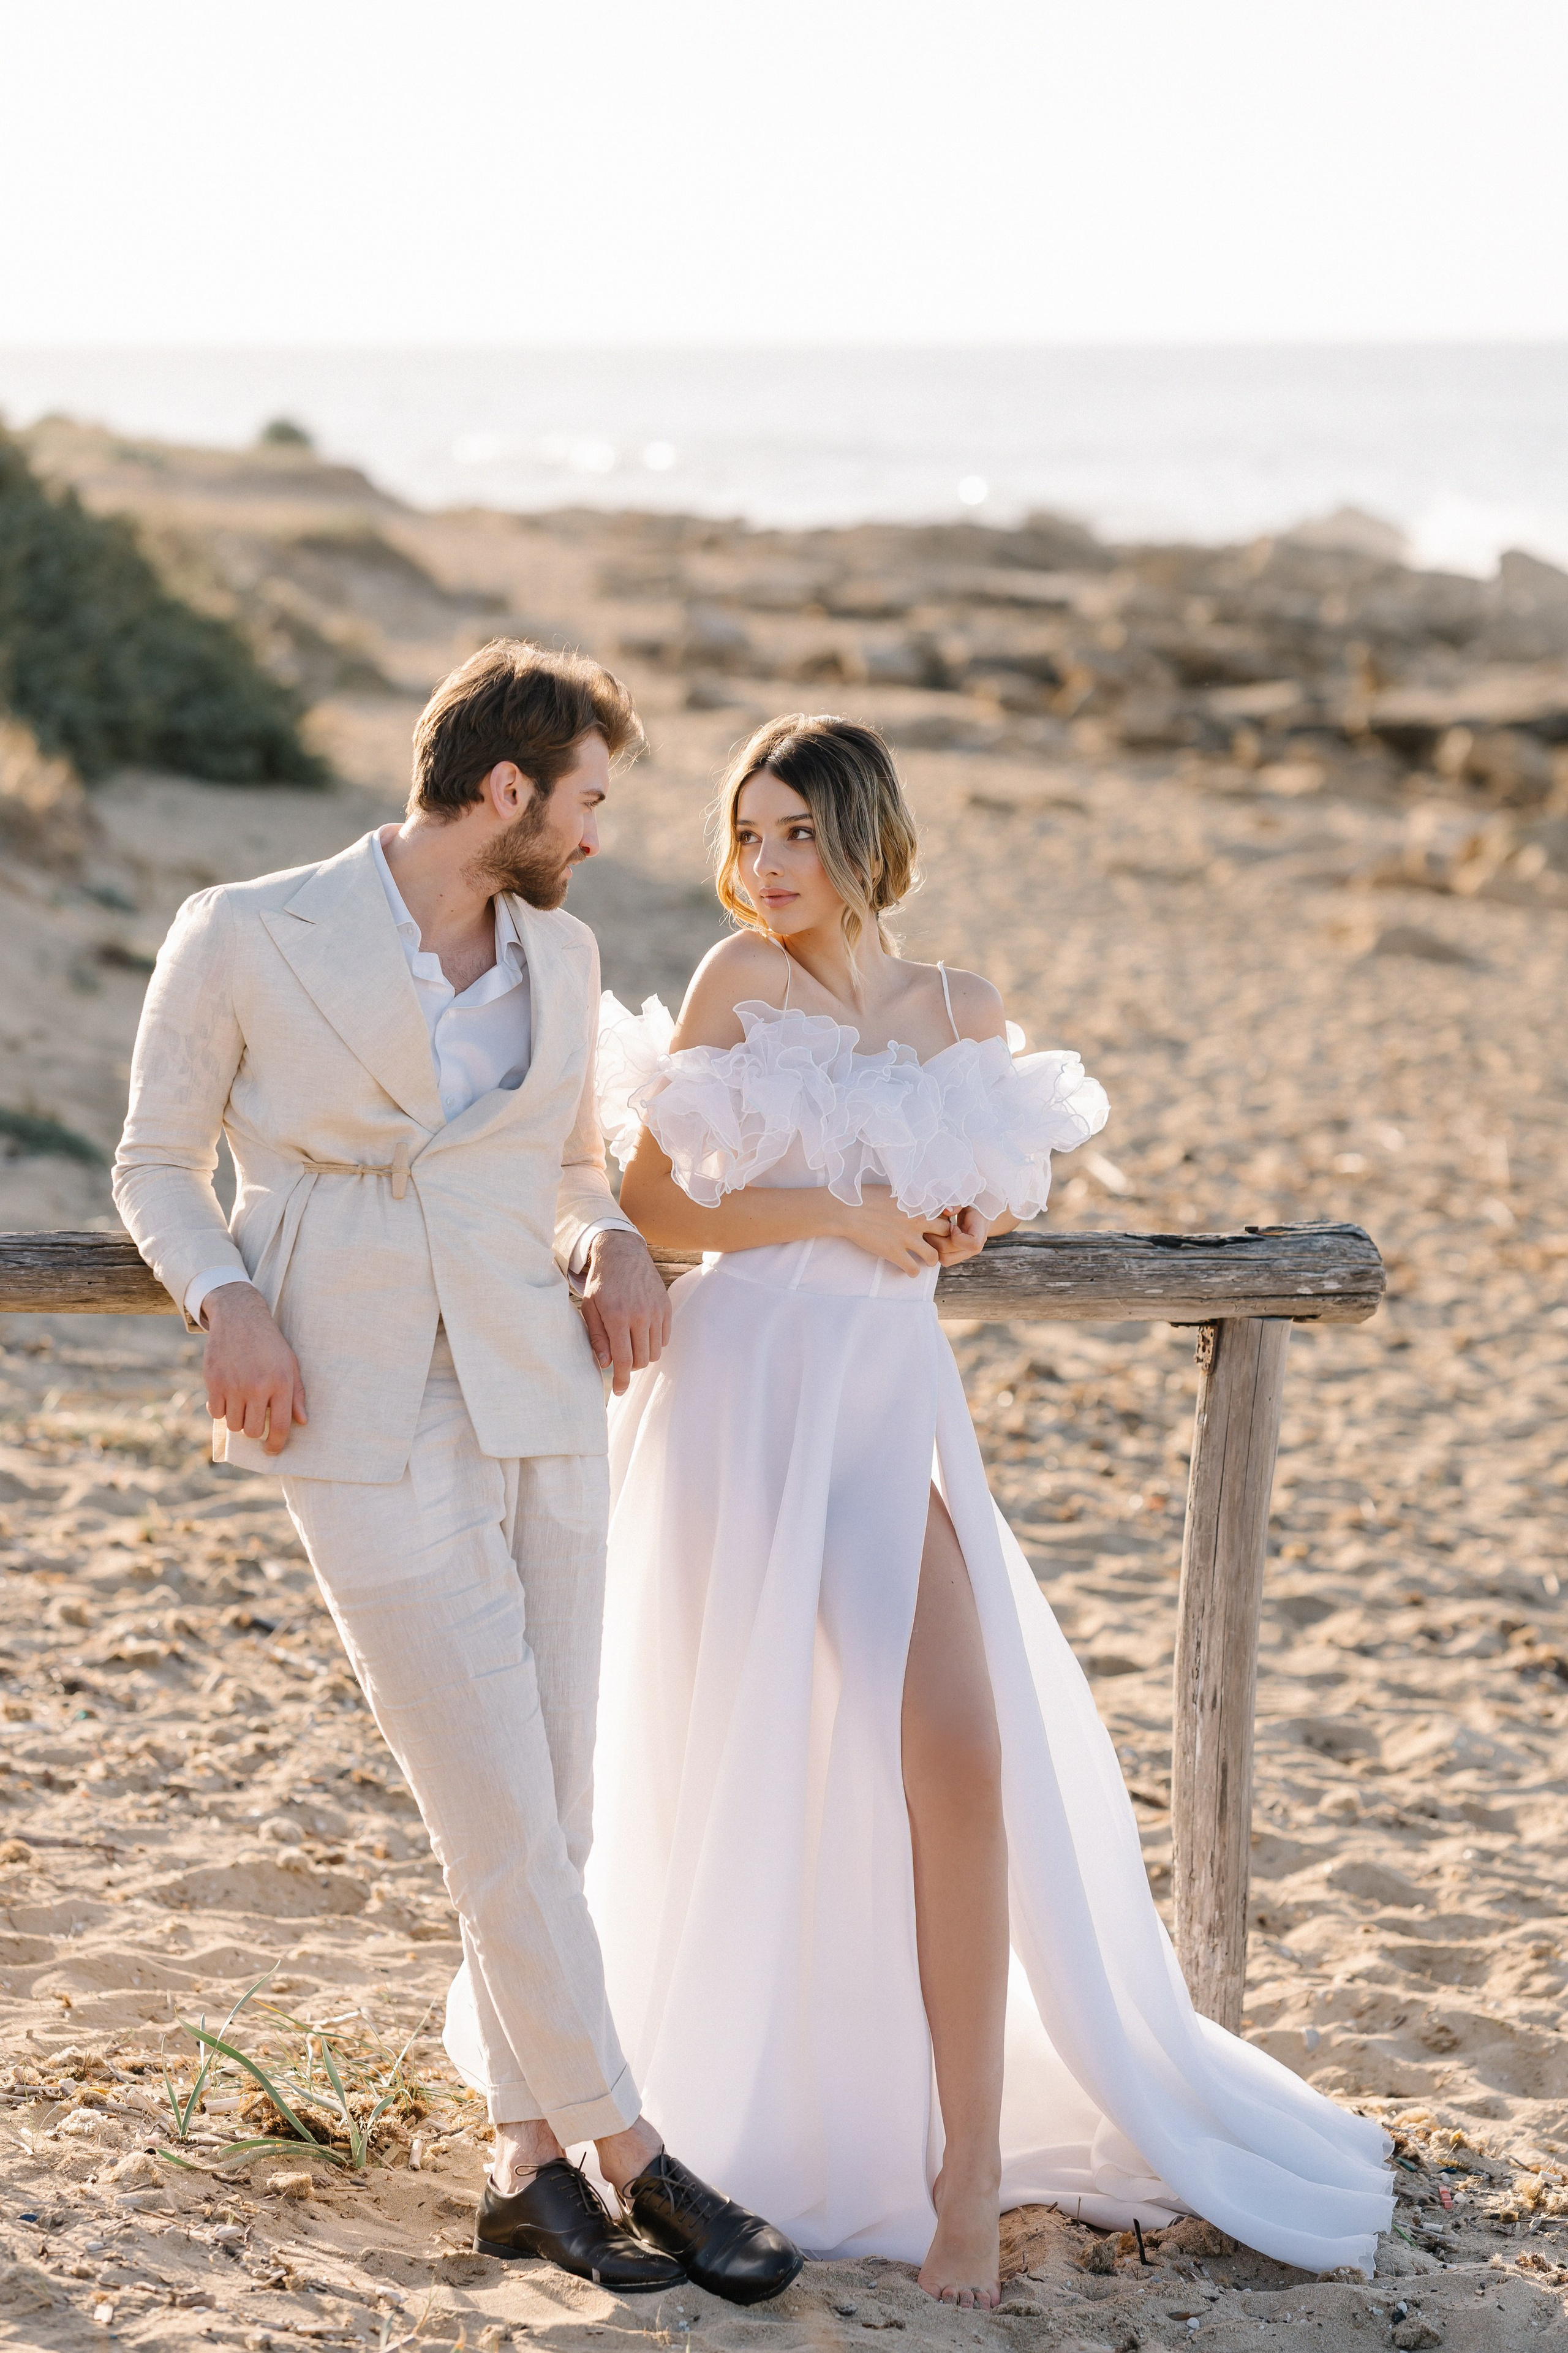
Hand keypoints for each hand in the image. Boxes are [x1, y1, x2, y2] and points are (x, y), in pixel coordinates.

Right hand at [202, 1285, 307, 1455]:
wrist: (239, 1317)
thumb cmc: (269, 1344)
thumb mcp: (290, 1364)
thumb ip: (297, 1394)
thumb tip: (302, 1421)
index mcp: (280, 1383)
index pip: (280, 1426)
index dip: (276, 1444)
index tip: (271, 1450)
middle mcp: (257, 1387)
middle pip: (252, 1431)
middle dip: (254, 1430)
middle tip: (254, 1417)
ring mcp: (233, 1385)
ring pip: (233, 1425)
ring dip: (237, 1420)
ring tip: (242, 1404)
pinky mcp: (213, 1381)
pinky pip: (215, 1412)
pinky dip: (221, 1409)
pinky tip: (227, 1396)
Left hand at [580, 1229, 673, 1395]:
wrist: (623, 1254)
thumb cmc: (601, 1283)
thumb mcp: (590, 1308)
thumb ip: (597, 1337)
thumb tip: (605, 1364)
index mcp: (617, 1316)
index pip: (623, 1359)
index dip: (621, 1380)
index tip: (619, 1392)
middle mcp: (640, 1315)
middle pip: (641, 1359)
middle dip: (630, 1367)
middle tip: (621, 1359)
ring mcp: (656, 1311)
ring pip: (655, 1352)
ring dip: (642, 1356)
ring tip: (631, 1345)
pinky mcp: (666, 1307)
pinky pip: (664, 1338)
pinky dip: (654, 1343)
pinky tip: (642, 1334)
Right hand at [835, 1186, 945, 1276]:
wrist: (847, 1210)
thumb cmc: (866, 1196)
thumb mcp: (894, 1189)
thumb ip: (910, 1196)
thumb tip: (916, 1199)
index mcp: (918, 1203)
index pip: (945, 1213)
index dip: (943, 1220)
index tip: (937, 1225)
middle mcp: (917, 1221)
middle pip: (946, 1234)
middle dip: (944, 1240)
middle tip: (936, 1243)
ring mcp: (906, 1238)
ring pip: (934, 1256)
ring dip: (932, 1260)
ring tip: (926, 1260)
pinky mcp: (894, 1252)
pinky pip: (913, 1269)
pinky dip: (912, 1272)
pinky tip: (908, 1268)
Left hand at [928, 1205, 988, 1266]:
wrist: (980, 1216)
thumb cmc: (973, 1207)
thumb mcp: (967, 1201)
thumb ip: (958, 1205)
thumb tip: (945, 1210)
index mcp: (980, 1233)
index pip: (972, 1244)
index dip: (957, 1235)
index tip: (951, 1224)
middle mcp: (974, 1248)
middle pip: (951, 1253)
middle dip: (937, 1240)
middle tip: (933, 1227)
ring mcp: (966, 1254)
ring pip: (945, 1260)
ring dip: (934, 1246)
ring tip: (933, 1232)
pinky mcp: (958, 1256)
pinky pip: (944, 1259)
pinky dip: (936, 1249)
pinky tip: (935, 1236)